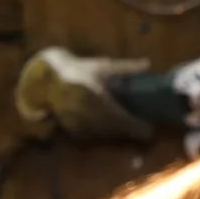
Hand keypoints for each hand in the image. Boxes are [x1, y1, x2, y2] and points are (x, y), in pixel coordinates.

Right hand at [14, 48, 152, 142]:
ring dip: (117, 133)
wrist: (50, 77)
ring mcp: (79, 122)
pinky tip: (107, 129)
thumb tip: (148, 64)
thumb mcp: (103, 66)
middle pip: (115, 129)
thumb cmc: (79, 70)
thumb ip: (126, 67)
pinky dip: (101, 133)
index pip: (122, 118)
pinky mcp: (71, 127)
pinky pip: (90, 134)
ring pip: (103, 133)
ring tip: (127, 129)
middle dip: (130, 131)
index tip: (150, 130)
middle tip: (143, 131)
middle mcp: (89, 114)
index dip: (137, 127)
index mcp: (99, 99)